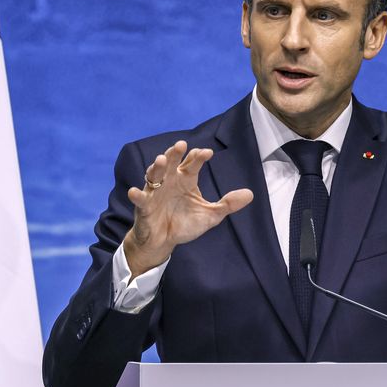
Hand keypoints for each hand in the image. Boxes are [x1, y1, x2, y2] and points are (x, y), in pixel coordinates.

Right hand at [124, 140, 252, 276]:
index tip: (207, 154)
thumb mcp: (210, 215)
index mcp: (186, 180)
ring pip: (154, 175)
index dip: (198, 157)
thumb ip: (228, 205)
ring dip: (157, 167)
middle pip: (172, 163)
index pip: (193, 163)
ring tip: (161, 161)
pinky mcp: (144, 206)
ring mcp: (155, 192)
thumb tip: (250, 193)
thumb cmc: (185, 224)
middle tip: (181, 145)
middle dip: (175, 153)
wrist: (164, 242)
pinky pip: (140, 199)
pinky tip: (136, 191)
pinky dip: (137, 195)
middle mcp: (170, 181)